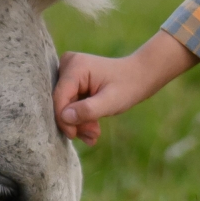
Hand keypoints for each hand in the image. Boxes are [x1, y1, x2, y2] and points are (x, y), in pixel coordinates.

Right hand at [53, 30, 197, 143]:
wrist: (140, 76)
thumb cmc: (128, 86)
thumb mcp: (111, 101)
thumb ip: (88, 110)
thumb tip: (64, 117)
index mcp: (75, 66)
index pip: (59, 98)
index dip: (64, 120)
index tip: (75, 136)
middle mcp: (68, 64)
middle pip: (62, 102)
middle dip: (75, 122)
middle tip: (93, 135)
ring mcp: (69, 71)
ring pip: (65, 106)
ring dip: (79, 123)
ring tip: (95, 134)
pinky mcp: (72, 80)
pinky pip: (70, 104)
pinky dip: (81, 117)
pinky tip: (92, 129)